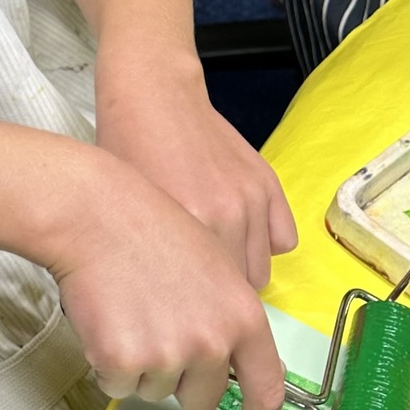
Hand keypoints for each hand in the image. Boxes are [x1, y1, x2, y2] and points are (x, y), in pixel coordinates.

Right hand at [47, 149, 286, 409]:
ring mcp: (168, 355)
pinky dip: (109, 364)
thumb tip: (232, 364)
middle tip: (158, 333)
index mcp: (243, 318)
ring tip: (130, 312)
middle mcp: (211, 342)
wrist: (97, 216)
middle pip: (202, 400)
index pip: (267, 390)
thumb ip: (231, 318)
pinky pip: (118, 386)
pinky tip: (107, 320)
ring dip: (141, 367)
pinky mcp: (123, 362)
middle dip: (180, 383)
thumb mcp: (218, 267)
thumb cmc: (154, 232)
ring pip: (155, 392)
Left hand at [95, 51, 297, 288]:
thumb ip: (156, 265)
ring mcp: (252, 199)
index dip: (190, 311)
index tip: (180, 311)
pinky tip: (238, 237)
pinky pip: (283, 242)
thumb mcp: (128, 215)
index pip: (204, 301)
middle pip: (235, 294)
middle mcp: (225, 216)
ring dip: (238, 274)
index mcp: (186, 227)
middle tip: (192, 288)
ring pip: (260, 271)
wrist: (152, 97)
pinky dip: (264, 247)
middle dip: (215, 298)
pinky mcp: (268, 184)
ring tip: (211, 261)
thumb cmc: (126, 155)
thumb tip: (177, 311)